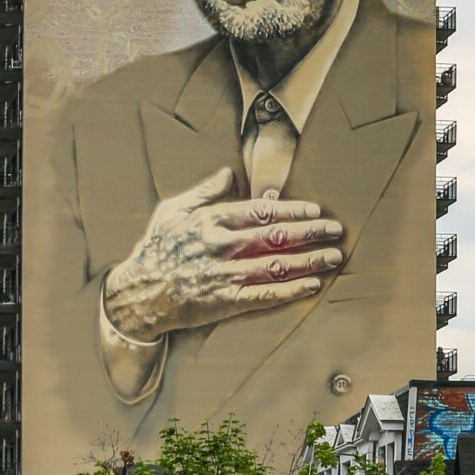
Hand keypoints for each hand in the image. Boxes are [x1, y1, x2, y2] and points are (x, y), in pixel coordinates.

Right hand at [102, 167, 345, 342]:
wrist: (137, 294)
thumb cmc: (156, 249)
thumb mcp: (173, 211)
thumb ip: (204, 191)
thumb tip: (228, 171)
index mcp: (211, 220)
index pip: (261, 211)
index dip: (292, 210)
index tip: (316, 211)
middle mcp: (221, 246)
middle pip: (275, 236)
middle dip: (310, 233)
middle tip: (336, 231)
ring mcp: (224, 275)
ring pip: (276, 265)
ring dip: (309, 260)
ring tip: (333, 256)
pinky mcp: (224, 302)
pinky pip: (265, 295)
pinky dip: (291, 290)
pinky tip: (312, 285)